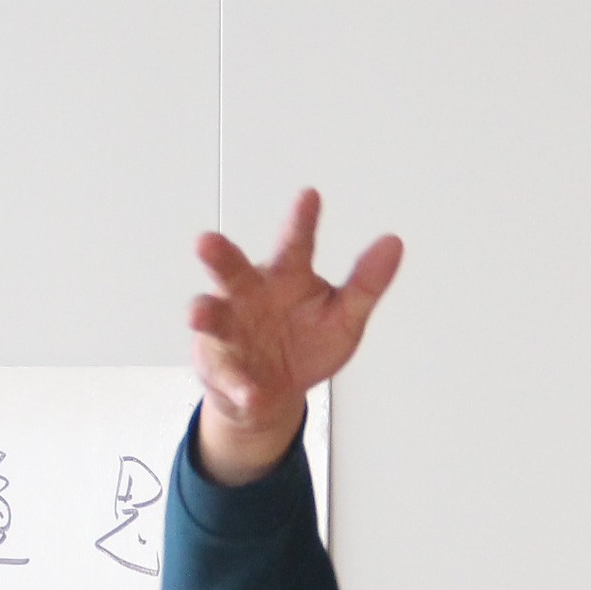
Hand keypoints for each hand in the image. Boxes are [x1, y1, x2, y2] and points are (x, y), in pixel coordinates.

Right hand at [187, 189, 403, 484]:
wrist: (275, 393)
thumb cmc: (306, 343)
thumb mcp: (345, 316)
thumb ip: (365, 283)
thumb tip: (393, 242)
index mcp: (285, 277)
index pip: (294, 245)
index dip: (301, 221)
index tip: (310, 195)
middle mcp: (250, 296)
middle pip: (231, 270)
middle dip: (218, 256)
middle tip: (206, 241)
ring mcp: (229, 330)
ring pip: (212, 316)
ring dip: (203, 313)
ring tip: (196, 313)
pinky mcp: (220, 366)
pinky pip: (229, 376)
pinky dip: (239, 385)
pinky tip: (251, 393)